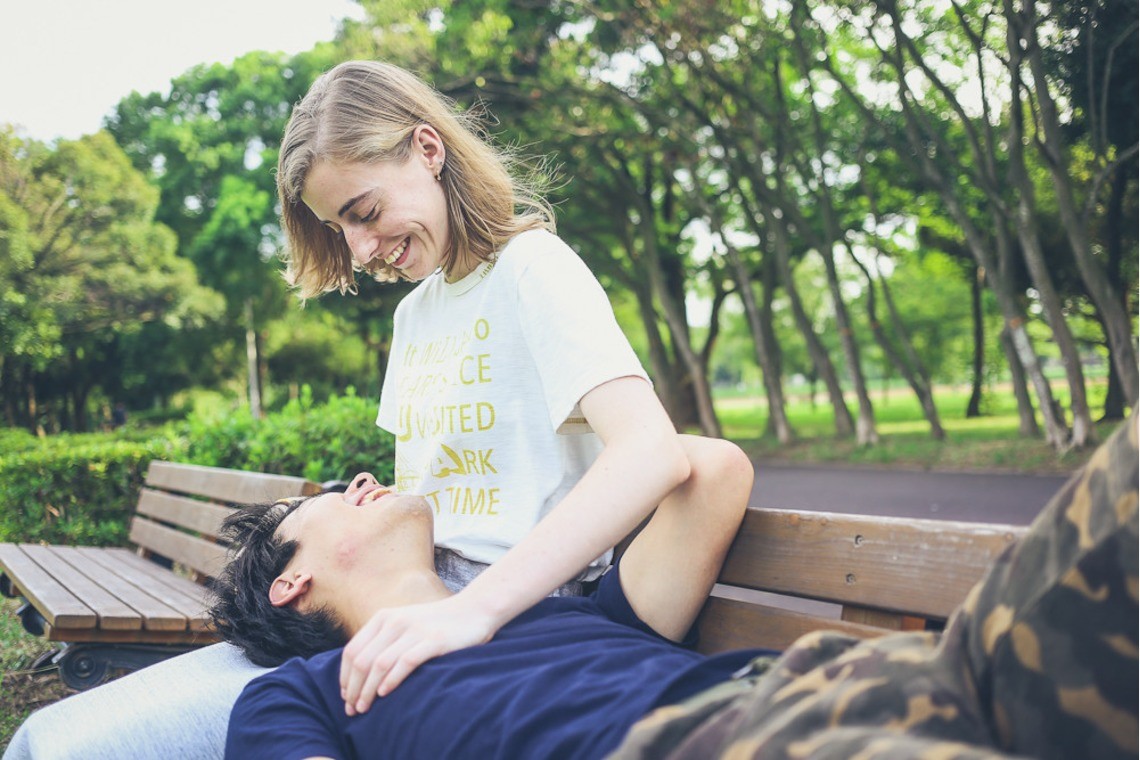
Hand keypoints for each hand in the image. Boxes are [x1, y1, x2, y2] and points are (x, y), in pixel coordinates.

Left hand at [339, 594, 496, 715]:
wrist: (474, 609)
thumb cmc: (437, 623)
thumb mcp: (405, 624)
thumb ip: (384, 640)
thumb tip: (360, 672)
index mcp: (383, 618)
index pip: (352, 651)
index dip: (344, 677)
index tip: (345, 696)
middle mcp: (395, 622)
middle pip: (361, 660)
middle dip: (353, 688)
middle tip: (352, 709)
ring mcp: (414, 630)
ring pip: (379, 664)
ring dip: (368, 690)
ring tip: (365, 707)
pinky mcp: (433, 640)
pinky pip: (405, 663)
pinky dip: (391, 680)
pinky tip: (386, 694)